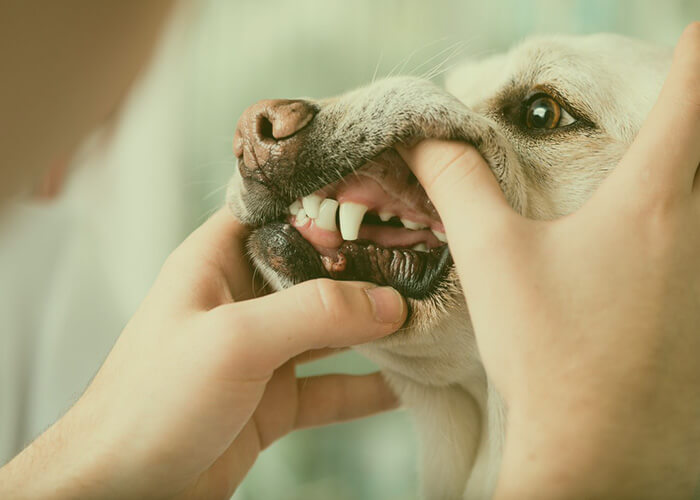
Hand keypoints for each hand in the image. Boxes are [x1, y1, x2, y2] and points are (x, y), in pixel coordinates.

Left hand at [0, 209, 405, 499]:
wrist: (123, 490)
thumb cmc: (151, 403)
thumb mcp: (234, 341)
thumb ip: (313, 313)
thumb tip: (388, 302)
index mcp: (217, 262)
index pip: (278, 212)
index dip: (327, 201)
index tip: (383, 197)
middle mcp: (242, 300)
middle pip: (316, 271)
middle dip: (367, 268)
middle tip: (423, 260)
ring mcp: (261, 352)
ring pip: (331, 330)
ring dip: (375, 328)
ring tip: (426, 319)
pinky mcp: (274, 400)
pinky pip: (331, 386)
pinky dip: (367, 387)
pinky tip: (405, 384)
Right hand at [399, 23, 699, 498]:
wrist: (592, 446)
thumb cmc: (545, 349)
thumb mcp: (492, 255)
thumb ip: (459, 184)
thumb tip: (429, 138)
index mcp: (649, 203)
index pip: (690, 99)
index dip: (696, 52)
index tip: (698, 25)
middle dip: (695, 116)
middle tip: (679, 95)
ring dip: (690, 175)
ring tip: (656, 176)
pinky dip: (686, 232)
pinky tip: (649, 259)